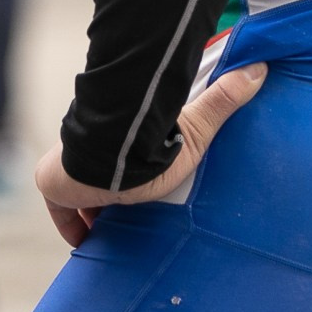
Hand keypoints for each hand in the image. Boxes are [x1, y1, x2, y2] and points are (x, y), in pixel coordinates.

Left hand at [33, 63, 267, 246]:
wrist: (116, 152)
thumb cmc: (154, 138)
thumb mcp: (194, 126)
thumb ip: (222, 100)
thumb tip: (258, 69)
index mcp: (115, 133)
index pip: (116, 156)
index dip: (122, 176)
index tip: (132, 193)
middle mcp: (88, 148)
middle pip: (95, 179)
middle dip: (108, 199)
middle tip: (131, 216)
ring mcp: (64, 168)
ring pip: (79, 197)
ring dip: (95, 212)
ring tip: (118, 232)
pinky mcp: (53, 185)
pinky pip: (64, 213)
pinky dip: (76, 227)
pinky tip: (91, 242)